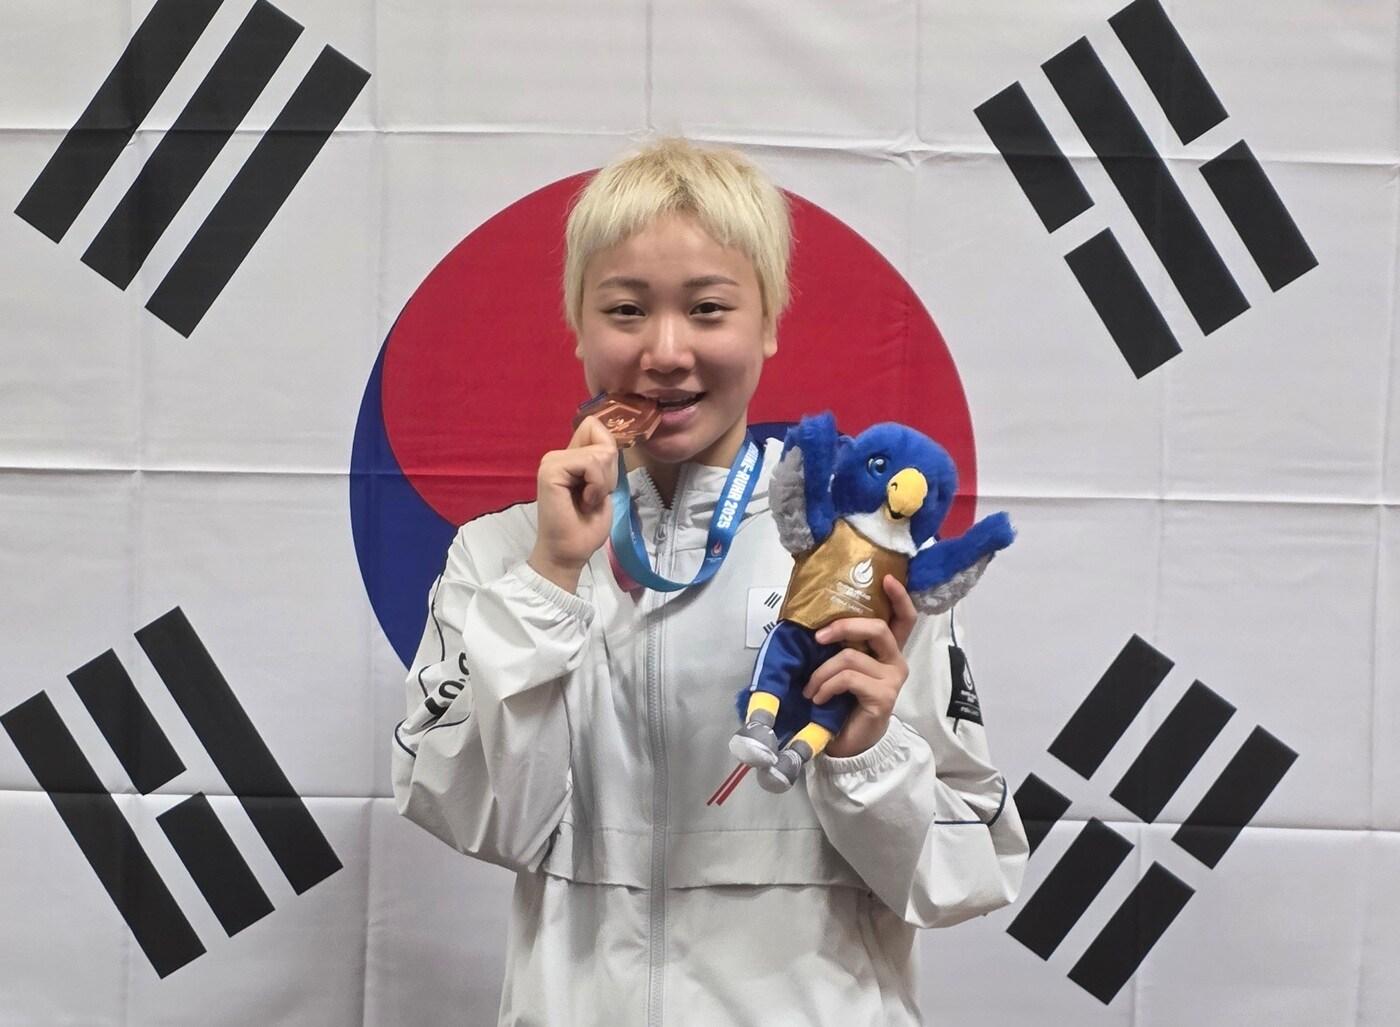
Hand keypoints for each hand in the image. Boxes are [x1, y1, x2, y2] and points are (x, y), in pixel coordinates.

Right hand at [527, 415, 619, 591]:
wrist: (570, 552)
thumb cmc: (586, 526)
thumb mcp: (604, 486)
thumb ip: (603, 461)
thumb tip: (608, 441)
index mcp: (569, 457)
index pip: (595, 427)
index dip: (608, 451)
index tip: (601, 482)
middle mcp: (558, 455)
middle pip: (603, 440)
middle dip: (609, 473)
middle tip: (593, 497)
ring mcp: (552, 461)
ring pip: (599, 453)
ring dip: (603, 483)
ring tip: (588, 501)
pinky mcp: (550, 470)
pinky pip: (590, 463)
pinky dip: (597, 486)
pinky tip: (585, 501)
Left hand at [802, 575, 916, 757]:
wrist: (851, 745)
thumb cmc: (844, 703)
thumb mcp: (844, 669)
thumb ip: (844, 647)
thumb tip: (818, 625)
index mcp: (888, 651)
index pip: (904, 618)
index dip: (899, 597)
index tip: (887, 578)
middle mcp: (896, 661)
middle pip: (878, 628)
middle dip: (844, 626)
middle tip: (818, 637)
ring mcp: (892, 679)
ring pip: (851, 657)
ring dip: (822, 672)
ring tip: (811, 688)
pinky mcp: (883, 697)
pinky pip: (848, 678)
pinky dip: (826, 686)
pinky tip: (818, 698)